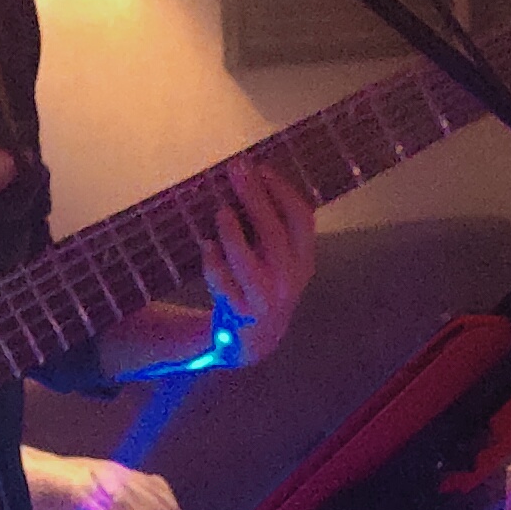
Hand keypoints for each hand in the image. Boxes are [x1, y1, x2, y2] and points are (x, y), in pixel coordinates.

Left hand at [200, 156, 315, 366]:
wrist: (254, 340)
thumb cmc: (264, 285)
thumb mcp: (280, 260)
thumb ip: (273, 226)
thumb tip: (249, 178)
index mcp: (304, 260)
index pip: (302, 219)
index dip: (283, 192)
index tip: (262, 168)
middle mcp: (289, 280)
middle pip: (274, 234)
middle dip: (255, 198)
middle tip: (236, 170)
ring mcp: (264, 300)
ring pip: (249, 263)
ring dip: (233, 234)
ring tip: (221, 211)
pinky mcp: (239, 314)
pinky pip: (224, 286)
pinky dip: (213, 264)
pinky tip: (206, 245)